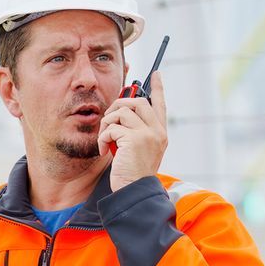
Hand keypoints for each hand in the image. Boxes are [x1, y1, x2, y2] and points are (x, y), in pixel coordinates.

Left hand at [99, 71, 167, 191]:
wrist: (134, 191)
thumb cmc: (132, 174)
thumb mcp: (138, 150)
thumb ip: (135, 132)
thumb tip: (121, 113)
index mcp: (160, 133)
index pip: (161, 104)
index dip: (158, 88)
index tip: (156, 74)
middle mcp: (157, 131)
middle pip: (138, 102)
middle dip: (118, 106)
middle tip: (108, 119)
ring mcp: (147, 134)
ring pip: (122, 112)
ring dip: (107, 123)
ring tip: (106, 139)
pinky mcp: (134, 139)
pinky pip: (112, 128)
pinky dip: (103, 138)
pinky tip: (105, 150)